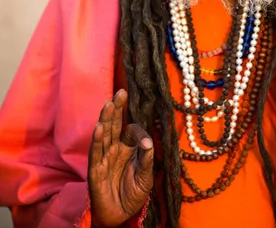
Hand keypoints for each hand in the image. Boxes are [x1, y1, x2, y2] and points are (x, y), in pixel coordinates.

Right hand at [88, 89, 153, 227]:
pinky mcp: (95, 169)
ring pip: (104, 134)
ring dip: (106, 119)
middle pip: (114, 124)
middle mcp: (114, 148)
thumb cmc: (132, 194)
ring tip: (109, 104)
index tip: (145, 144)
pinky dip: (97, 140)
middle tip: (120, 92)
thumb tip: (148, 142)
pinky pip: (96, 152)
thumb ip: (147, 159)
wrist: (119, 215)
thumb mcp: (145, 177)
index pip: (131, 130)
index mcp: (127, 147)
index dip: (138, 133)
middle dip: (117, 108)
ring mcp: (104, 157)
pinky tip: (99, 127)